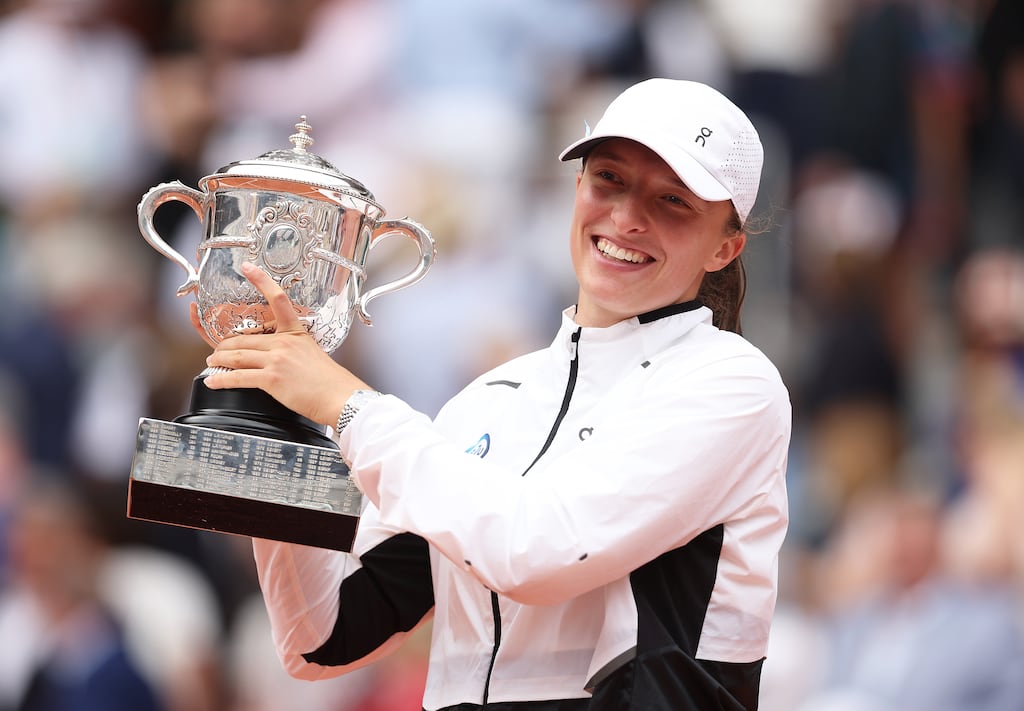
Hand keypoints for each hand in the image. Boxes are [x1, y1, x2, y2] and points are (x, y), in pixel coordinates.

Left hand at [203, 262, 369, 426]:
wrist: (340, 397)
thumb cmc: (330, 381)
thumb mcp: (313, 354)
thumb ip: (294, 350)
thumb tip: (281, 357)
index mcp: (296, 333)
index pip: (278, 299)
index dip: (261, 280)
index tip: (248, 267)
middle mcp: (284, 343)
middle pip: (244, 338)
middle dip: (224, 346)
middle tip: (217, 351)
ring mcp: (277, 359)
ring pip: (237, 355)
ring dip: (218, 360)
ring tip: (212, 363)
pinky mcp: (271, 378)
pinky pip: (238, 376)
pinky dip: (221, 379)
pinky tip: (214, 381)